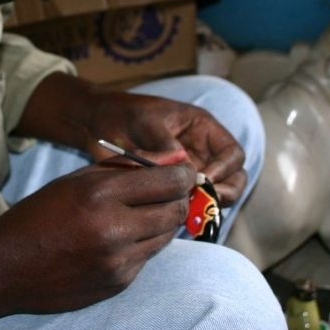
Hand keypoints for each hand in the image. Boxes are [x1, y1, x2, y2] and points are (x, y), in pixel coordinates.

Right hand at [0, 157, 194, 329]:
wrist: (5, 266)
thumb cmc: (39, 215)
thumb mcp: (75, 180)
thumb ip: (122, 170)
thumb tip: (167, 164)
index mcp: (101, 194)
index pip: (169, 181)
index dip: (184, 175)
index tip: (185, 173)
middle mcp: (114, 228)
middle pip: (175, 210)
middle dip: (177, 199)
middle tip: (168, 193)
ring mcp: (118, 261)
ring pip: (166, 236)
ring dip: (161, 223)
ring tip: (139, 215)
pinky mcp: (118, 283)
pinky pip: (147, 258)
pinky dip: (141, 246)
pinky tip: (118, 241)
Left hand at [85, 89, 246, 206]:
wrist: (97, 125)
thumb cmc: (125, 114)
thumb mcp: (146, 122)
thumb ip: (165, 142)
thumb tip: (184, 166)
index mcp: (203, 130)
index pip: (233, 153)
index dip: (225, 168)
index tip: (204, 180)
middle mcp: (202, 152)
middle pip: (232, 178)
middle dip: (224, 192)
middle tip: (202, 202)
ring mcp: (189, 172)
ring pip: (214, 195)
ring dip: (206, 205)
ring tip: (187, 210)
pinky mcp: (172, 189)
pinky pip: (189, 203)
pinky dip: (187, 212)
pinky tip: (172, 216)